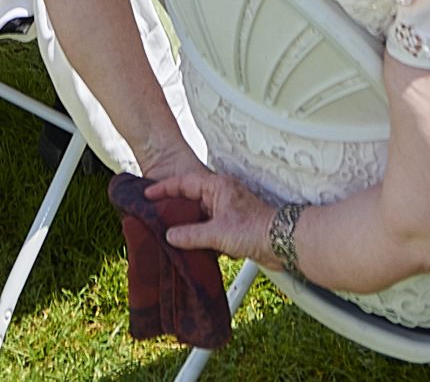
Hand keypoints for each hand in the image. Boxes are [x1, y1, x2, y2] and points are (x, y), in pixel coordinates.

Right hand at [147, 168, 278, 261]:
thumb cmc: (253, 230)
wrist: (281, 242)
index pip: (184, 183)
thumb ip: (191, 234)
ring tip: (168, 232)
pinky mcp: (232, 225)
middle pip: (191, 198)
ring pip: (199, 214)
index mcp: (217, 186)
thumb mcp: (217, 233)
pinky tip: (190, 246)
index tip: (147, 194)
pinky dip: (198, 234)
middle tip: (155, 215)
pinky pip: (208, 226)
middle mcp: (221, 194)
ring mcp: (227, 210)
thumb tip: (170, 235)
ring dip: (187, 224)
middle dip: (174, 207)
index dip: (164, 188)